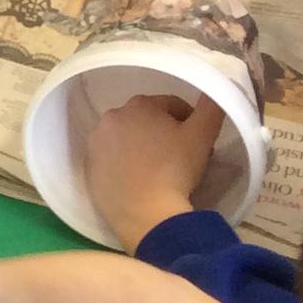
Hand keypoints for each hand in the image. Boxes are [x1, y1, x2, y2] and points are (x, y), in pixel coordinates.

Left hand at [88, 91, 223, 250]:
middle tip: (182, 156)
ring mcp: (96, 141)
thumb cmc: (176, 169)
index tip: (199, 142)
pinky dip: (125, 163)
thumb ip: (211, 107)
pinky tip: (140, 179)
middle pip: (147, 119)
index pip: (173, 105)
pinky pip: (112, 158)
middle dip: (165, 132)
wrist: (145, 212)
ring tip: (160, 169)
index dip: (190, 122)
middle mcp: (112, 116)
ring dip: (143, 146)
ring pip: (128, 137)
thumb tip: (214, 90)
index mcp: (140, 105)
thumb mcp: (202, 136)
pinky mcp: (89, 165)